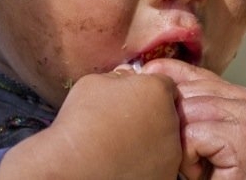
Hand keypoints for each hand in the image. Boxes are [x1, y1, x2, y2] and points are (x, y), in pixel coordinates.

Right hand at [0, 68, 181, 178]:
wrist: (73, 164)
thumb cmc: (80, 119)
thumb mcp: (94, 82)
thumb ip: (119, 76)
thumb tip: (127, 77)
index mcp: (157, 90)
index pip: (163, 85)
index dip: (147, 91)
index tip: (132, 100)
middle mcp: (172, 119)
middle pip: (168, 111)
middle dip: (152, 114)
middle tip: (126, 123)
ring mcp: (172, 150)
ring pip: (166, 138)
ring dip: (151, 138)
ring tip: (123, 143)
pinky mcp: (166, 174)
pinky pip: (160, 162)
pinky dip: (148, 161)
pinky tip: (125, 160)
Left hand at [142, 59, 245, 179]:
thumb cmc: (217, 173)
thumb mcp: (198, 132)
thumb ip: (184, 101)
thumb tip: (144, 67)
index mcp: (239, 94)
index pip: (192, 75)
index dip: (167, 90)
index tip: (151, 105)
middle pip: (185, 93)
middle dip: (176, 125)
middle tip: (193, 154)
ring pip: (186, 114)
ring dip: (181, 146)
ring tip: (199, 164)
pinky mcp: (244, 137)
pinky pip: (192, 136)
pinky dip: (188, 159)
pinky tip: (204, 172)